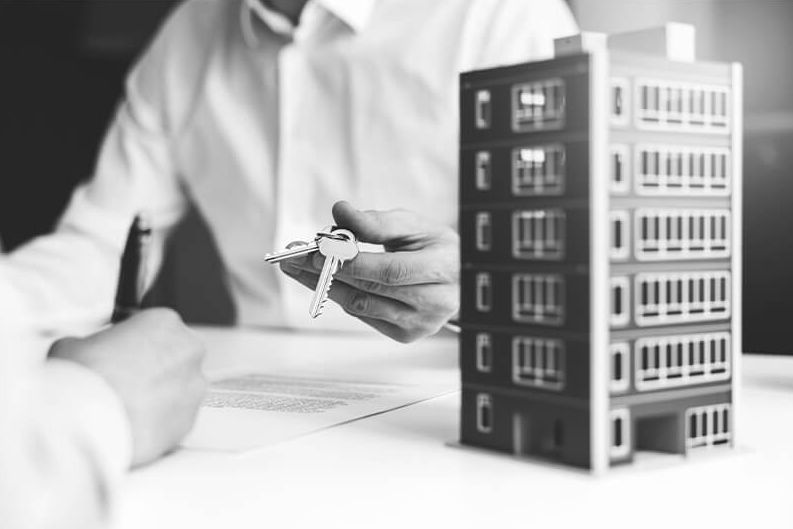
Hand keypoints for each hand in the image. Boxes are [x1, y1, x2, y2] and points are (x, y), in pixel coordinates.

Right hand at [49, 308, 206, 466]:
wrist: (89, 422)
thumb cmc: (84, 378)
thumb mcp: (73, 345)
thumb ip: (91, 344)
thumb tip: (85, 352)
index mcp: (165, 322)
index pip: (155, 328)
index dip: (135, 344)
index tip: (121, 355)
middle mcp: (188, 351)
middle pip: (173, 357)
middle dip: (153, 369)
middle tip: (124, 382)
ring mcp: (194, 387)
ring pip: (178, 389)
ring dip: (158, 396)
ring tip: (126, 407)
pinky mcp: (190, 420)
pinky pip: (175, 418)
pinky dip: (158, 422)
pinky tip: (133, 424)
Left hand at [280, 201, 458, 342]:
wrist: (459, 276)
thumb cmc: (435, 247)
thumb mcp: (414, 224)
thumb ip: (377, 221)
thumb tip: (340, 213)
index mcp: (443, 270)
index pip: (388, 271)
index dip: (349, 261)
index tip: (316, 248)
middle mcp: (435, 303)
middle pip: (369, 290)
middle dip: (325, 272)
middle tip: (294, 256)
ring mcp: (420, 324)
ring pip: (361, 306)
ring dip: (324, 286)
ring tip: (298, 267)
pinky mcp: (406, 335)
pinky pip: (364, 315)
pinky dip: (340, 296)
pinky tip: (322, 280)